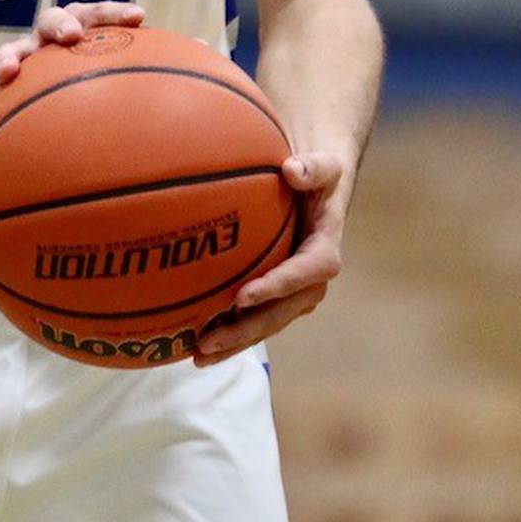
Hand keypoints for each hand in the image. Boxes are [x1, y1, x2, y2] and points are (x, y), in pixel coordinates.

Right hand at [0, 0, 143, 118]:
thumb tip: (208, 53)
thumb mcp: (112, 69)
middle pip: (51, 19)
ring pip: (10, 49)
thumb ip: (153, 63)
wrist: (23, 89)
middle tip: (72, 37)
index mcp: (79, 31)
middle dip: (60, 25)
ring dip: (9, 56)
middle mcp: (47, 40)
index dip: (115, 12)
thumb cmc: (80, 76)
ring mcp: (20, 60)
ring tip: (10, 72)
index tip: (139, 17)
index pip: (98, 13)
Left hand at [193, 149, 350, 366]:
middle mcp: (311, 280)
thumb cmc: (316, 175)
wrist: (318, 192)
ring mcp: (293, 293)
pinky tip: (195, 343)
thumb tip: (291, 170)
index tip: (243, 296)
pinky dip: (230, 333)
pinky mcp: (276, 296)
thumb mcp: (323, 166)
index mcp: (325, 250)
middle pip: (281, 313)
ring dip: (234, 342)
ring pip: (266, 324)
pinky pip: (254, 319)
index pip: (307, 273)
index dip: (277, 287)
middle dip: (246, 330)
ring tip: (197, 356)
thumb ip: (312, 167)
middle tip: (207, 340)